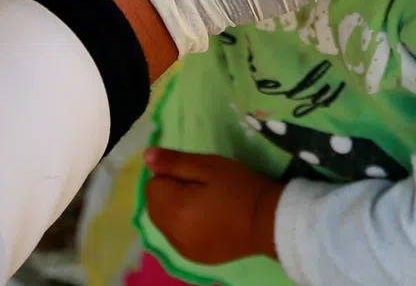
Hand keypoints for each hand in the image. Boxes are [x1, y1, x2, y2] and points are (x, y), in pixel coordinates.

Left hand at [143, 150, 281, 264]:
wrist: (267, 221)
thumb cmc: (238, 187)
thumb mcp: (209, 166)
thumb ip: (175, 162)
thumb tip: (147, 157)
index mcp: (174, 209)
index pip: (152, 185)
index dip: (170, 175)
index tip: (194, 174)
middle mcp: (172, 234)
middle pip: (154, 207)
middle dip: (169, 193)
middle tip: (199, 186)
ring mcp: (182, 250)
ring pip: (164, 224)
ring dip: (174, 211)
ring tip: (203, 202)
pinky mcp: (193, 259)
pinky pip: (176, 238)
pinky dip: (183, 227)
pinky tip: (206, 220)